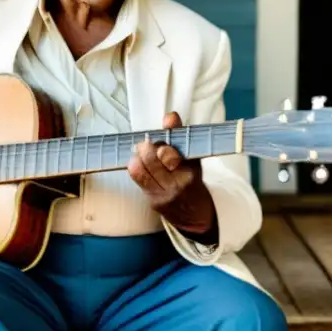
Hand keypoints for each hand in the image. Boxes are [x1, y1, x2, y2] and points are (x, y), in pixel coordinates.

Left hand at [127, 111, 217, 241]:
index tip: (159, 140)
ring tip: (141, 153)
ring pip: (140, 168)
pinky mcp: (153, 202)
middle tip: (147, 144)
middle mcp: (179, 183)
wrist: (195, 214)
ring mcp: (164, 194)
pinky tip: (139, 165)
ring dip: (138, 156)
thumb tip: (170, 116)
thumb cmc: (192, 180)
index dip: (160, 142)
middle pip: (152, 158)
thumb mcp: (192, 158)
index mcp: (191, 168)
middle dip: (146, 147)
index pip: (169, 152)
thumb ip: (180, 136)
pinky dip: (136, 167)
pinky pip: (137, 179)